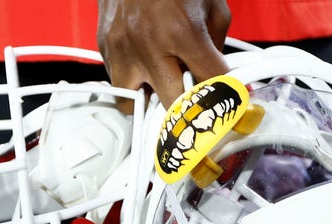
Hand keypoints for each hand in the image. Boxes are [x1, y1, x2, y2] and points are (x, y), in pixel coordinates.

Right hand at [97, 0, 230, 107]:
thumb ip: (218, 46)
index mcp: (183, 32)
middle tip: (194, 100)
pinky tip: (145, 65)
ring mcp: (123, 49)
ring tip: (163, 87)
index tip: (225, 101)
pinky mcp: (106, 47)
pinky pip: (119, 81)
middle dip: (187, 106)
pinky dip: (134, 81)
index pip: (210, 84)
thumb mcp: (212, 6)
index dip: (223, 95)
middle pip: (173, 105)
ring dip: (152, 100)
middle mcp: (150, 45)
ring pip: (136, 103)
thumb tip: (221, 77)